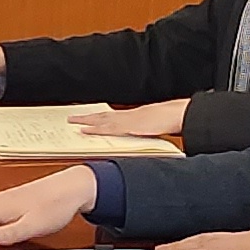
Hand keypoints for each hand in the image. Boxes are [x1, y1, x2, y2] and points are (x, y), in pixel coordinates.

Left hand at [75, 99, 189, 140]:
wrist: (177, 114)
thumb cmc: (170, 120)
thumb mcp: (156, 127)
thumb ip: (146, 131)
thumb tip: (142, 135)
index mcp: (134, 115)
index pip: (113, 115)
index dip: (99, 117)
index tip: (88, 117)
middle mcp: (128, 115)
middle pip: (103, 115)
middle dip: (87, 116)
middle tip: (72, 117)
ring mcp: (127, 119)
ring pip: (101, 119)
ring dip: (86, 120)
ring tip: (72, 121)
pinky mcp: (127, 126)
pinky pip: (107, 128)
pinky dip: (95, 129)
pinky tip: (85, 130)